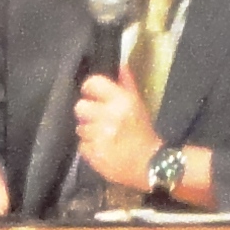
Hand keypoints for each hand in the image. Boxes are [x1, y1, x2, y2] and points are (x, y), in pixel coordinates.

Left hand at [74, 69, 161, 188]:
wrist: (150, 165)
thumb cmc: (143, 133)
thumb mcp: (138, 105)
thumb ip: (127, 84)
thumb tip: (121, 65)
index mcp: (121, 101)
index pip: (92, 83)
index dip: (89, 89)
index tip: (91, 95)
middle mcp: (109, 116)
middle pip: (80, 106)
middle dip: (87, 113)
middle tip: (98, 119)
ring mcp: (100, 136)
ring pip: (80, 127)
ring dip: (89, 132)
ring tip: (103, 136)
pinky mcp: (94, 153)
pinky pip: (82, 145)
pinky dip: (90, 147)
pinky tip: (102, 148)